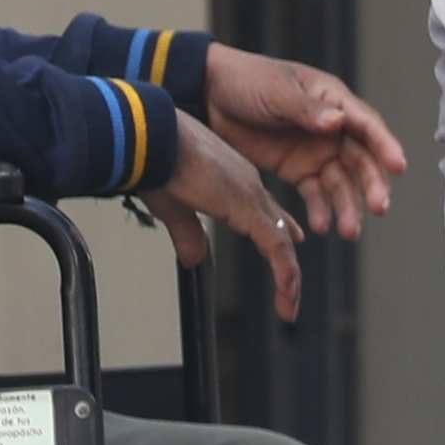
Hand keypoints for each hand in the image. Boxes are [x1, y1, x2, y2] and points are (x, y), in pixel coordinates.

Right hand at [154, 111, 311, 320]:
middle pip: (277, 228)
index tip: (293, 240)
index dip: (280, 229)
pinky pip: (275, 246)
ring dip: (288, 277)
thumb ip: (188, 233)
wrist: (151, 139)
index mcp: (232, 179)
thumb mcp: (173, 207)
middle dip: (286, 262)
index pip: (264, 210)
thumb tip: (194, 258)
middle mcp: (247, 184)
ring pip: (280, 242)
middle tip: (291, 290)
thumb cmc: (155, 160)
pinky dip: (284, 272)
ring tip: (289, 305)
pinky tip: (288, 292)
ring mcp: (250, 195)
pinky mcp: (246, 207)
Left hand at [201, 43, 407, 236]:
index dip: (385, 144)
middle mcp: (331, 127)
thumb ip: (306, 109)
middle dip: (372, 184)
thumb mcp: (276, 91)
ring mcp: (315, 150)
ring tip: (348, 230)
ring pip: (342, 182)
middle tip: (379, 207)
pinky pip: (315, 193)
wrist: (208, 95)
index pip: (367, 124)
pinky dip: (320, 209)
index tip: (398, 166)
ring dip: (348, 205)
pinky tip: (319, 225)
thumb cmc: (247, 80)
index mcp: (332, 100)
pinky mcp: (297, 169)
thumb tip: (338, 122)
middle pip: (361, 159)